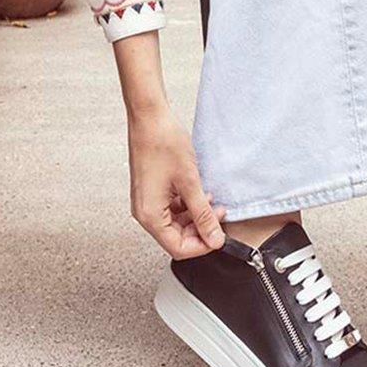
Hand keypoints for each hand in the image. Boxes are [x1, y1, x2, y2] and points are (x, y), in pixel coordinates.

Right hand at [128, 103, 225, 258]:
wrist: (150, 118)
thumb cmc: (163, 144)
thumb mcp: (190, 182)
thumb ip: (203, 213)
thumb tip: (214, 238)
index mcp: (150, 215)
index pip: (178, 248)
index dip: (202, 245)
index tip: (220, 237)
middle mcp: (145, 212)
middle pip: (177, 237)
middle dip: (201, 229)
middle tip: (220, 215)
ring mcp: (148, 202)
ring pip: (177, 223)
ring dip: (197, 216)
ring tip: (213, 203)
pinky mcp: (153, 191)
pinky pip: (173, 208)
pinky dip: (189, 205)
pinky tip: (202, 194)